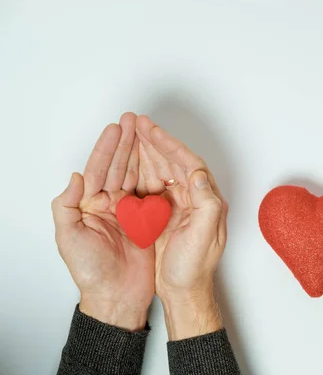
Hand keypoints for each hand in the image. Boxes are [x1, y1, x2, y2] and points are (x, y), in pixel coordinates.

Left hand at [52, 113, 153, 330]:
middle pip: (118, 166)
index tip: (117, 128)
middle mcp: (109, 205)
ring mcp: (129, 212)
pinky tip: (162, 159)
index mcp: (89, 205)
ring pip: (136, 175)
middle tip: (135, 120)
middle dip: (126, 142)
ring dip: (142, 153)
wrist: (117, 296)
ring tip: (149, 132)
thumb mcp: (68, 238)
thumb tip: (75, 177)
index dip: (107, 147)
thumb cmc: (91, 272)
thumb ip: (67, 206)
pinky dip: (157, 174)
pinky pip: (153, 192)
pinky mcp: (147, 220)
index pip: (97, 169)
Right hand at [135, 115, 227, 339]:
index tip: (152, 130)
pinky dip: (141, 170)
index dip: (171, 145)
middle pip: (175, 162)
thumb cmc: (194, 269)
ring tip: (132, 133)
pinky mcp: (165, 214)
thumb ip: (206, 204)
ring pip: (163, 170)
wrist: (183, 292)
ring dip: (148, 152)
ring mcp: (180, 205)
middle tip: (139, 123)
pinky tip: (130, 161)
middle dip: (157, 142)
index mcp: (207, 201)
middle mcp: (195, 199)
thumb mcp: (204, 237)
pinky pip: (153, 185)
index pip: (190, 164)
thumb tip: (198, 174)